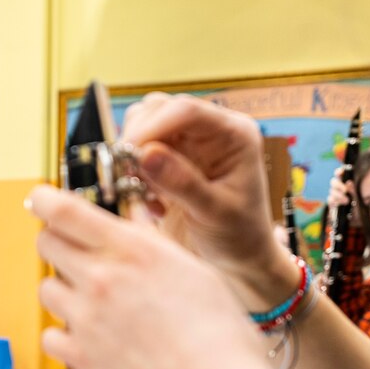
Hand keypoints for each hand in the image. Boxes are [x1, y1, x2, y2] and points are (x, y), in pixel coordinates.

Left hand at [30, 184, 302, 368]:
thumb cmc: (222, 342)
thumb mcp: (198, 275)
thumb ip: (155, 247)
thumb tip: (133, 225)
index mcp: (133, 251)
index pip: (64, 210)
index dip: (44, 199)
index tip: (40, 199)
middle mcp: (101, 281)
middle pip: (47, 244)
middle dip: (58, 242)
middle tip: (79, 254)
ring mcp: (85, 321)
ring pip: (47, 289)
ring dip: (65, 290)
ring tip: (97, 304)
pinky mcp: (80, 358)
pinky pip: (51, 335)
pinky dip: (65, 335)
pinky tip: (93, 339)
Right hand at [119, 93, 295, 304]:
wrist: (237, 259)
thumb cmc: (239, 236)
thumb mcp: (215, 213)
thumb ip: (182, 183)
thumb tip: (146, 153)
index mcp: (234, 135)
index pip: (187, 111)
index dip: (153, 127)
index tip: (131, 154)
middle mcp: (210, 131)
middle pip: (159, 109)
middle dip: (138, 141)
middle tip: (130, 178)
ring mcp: (190, 143)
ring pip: (144, 125)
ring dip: (134, 157)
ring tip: (145, 193)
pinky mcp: (171, 159)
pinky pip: (139, 151)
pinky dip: (134, 174)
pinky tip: (153, 203)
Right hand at [326, 166, 353, 209]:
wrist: (355, 213)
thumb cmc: (358, 200)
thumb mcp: (357, 193)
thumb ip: (353, 188)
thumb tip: (349, 182)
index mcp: (346, 180)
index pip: (339, 173)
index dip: (339, 172)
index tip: (340, 173)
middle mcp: (338, 185)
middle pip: (333, 181)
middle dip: (338, 186)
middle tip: (345, 191)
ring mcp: (334, 193)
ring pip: (331, 191)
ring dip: (338, 196)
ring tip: (347, 201)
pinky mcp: (332, 201)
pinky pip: (330, 199)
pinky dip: (335, 202)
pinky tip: (341, 204)